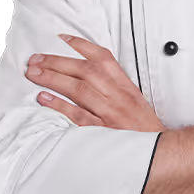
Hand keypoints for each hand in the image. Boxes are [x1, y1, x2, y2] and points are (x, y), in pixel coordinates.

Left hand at [25, 34, 165, 132]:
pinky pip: (77, 115)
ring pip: (78, 89)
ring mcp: (109, 114)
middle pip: (84, 71)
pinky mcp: (102, 132)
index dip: (82, 46)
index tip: (62, 38)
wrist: (159, 155)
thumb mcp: (135, 102)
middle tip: (36, 59)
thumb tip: (88, 74)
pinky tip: (44, 98)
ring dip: (53, 79)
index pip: (103, 58)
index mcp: (126, 87)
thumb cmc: (145, 130)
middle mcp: (118, 97)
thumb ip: (114, 87)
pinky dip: (59, 105)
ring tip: (34, 73)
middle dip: (57, 62)